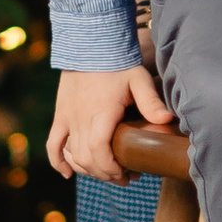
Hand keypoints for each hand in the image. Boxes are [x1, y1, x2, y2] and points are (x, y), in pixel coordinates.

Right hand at [48, 62, 177, 184]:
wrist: (89, 44)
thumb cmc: (117, 62)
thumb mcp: (138, 79)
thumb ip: (151, 102)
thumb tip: (168, 119)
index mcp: (101, 113)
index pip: (98, 150)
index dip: (110, 168)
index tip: (126, 174)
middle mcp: (80, 119)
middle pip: (87, 159)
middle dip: (106, 175)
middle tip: (126, 178)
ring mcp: (68, 119)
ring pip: (73, 156)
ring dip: (89, 171)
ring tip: (108, 174)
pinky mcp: (61, 116)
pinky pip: (53, 144)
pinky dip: (59, 162)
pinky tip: (68, 174)